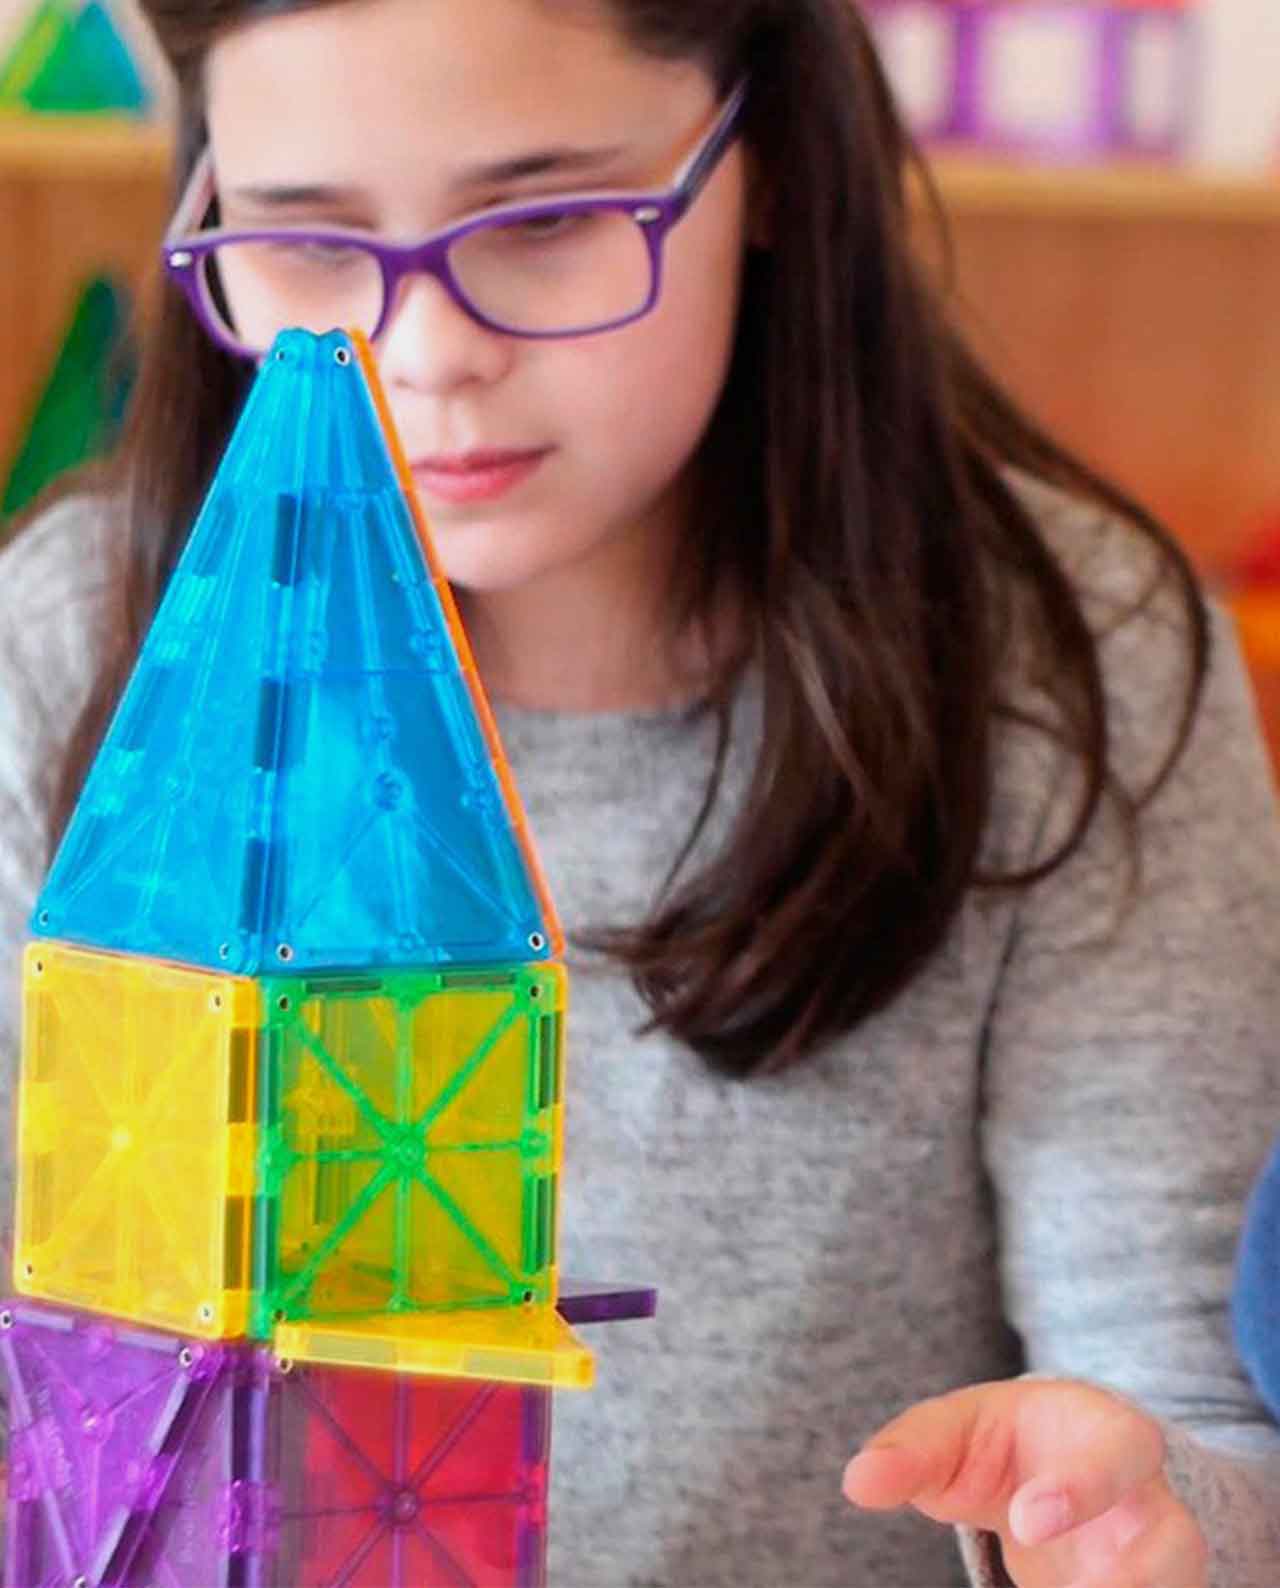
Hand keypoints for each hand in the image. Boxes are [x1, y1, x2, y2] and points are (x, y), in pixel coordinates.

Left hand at [842, 1378, 1207, 1587]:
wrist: (1053, 1470)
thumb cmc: (1002, 1443)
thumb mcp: (957, 1432)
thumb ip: (910, 1450)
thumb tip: (857, 1482)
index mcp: (1104, 1432)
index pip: (1118, 1448)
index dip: (1082, 1486)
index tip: (1025, 1521)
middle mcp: (1147, 1501)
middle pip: (1176, 1539)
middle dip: (1137, 1572)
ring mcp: (1157, 1560)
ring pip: (1178, 1584)